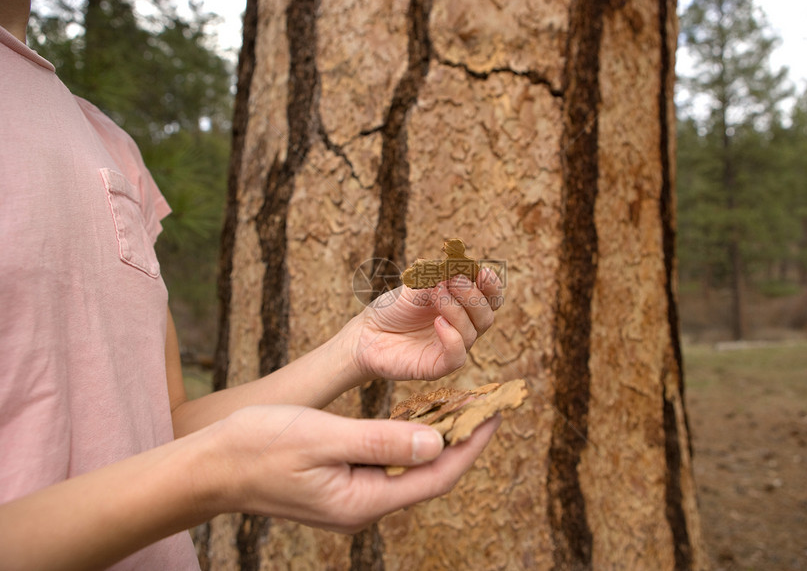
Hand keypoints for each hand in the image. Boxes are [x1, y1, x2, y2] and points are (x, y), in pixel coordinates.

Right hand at [211, 405, 500, 532]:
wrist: (210, 467)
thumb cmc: (259, 447)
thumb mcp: (323, 437)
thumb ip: (381, 440)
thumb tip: (437, 442)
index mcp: (363, 501)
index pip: (435, 477)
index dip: (470, 445)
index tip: (493, 412)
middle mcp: (363, 507)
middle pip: (427, 475)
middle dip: (459, 440)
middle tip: (483, 402)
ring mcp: (351, 499)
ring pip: (408, 469)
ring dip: (434, 438)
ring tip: (458, 405)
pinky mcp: (340, 487)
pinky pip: (386, 465)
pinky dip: (406, 440)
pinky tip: (414, 418)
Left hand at [344, 268, 503, 382]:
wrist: (367, 332)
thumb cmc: (394, 308)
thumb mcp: (415, 284)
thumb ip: (437, 276)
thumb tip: (458, 267)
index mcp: (463, 306)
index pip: (490, 298)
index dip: (491, 285)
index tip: (480, 272)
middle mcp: (463, 328)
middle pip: (486, 315)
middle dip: (473, 295)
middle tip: (453, 280)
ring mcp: (452, 348)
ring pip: (472, 333)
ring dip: (457, 310)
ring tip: (436, 293)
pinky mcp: (437, 366)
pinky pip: (457, 357)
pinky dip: (452, 338)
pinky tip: (438, 322)